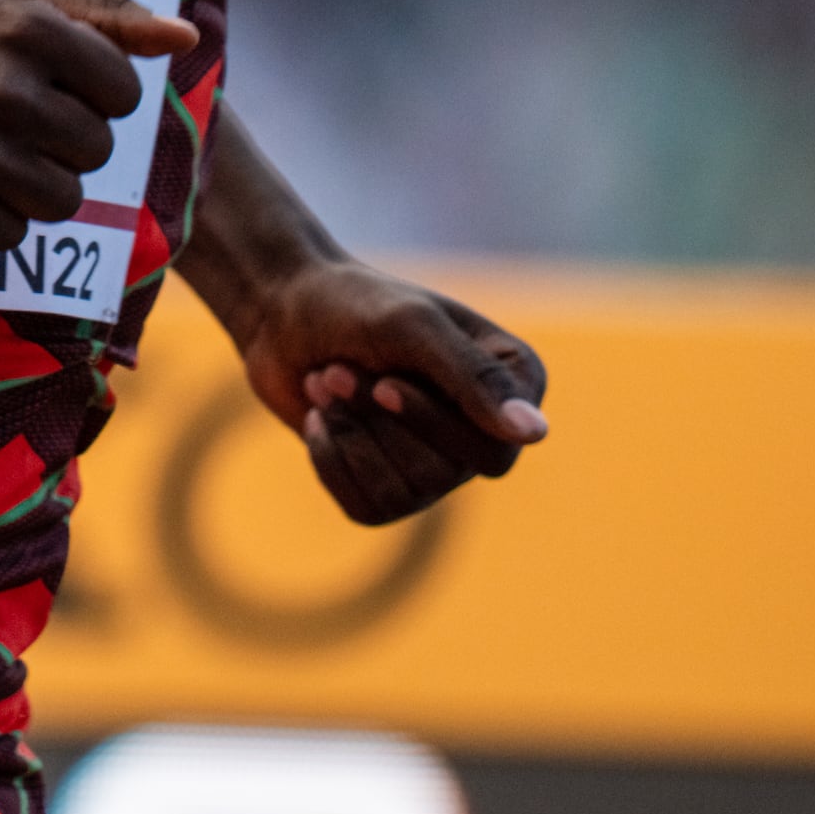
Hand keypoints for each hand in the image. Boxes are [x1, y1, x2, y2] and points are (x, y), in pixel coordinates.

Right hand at [0, 0, 200, 247]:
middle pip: (96, 152)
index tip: (37, 91)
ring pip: (61, 202)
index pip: (122, 93)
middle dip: (57, 147)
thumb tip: (184, 39)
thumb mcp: (0, 5)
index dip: (86, 98)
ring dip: (27, 190)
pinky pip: (9, 237)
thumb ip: (99, 15)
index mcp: (25, 24)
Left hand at [228, 256, 546, 524]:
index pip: (494, 450)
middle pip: (441, 475)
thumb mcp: (411, 327)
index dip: (432, 423)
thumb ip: (473, 377)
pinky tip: (318, 418)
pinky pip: (368, 507)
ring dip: (349, 435)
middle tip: (337, 371)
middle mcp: (486, 428)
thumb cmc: (351, 305)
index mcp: (515, 382)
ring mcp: (439, 461)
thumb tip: (535, 435)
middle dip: (377, 422)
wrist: (279, 314)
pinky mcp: (389, 482)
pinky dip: (331, 461)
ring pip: (403, 494)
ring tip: (326, 383)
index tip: (385, 381)